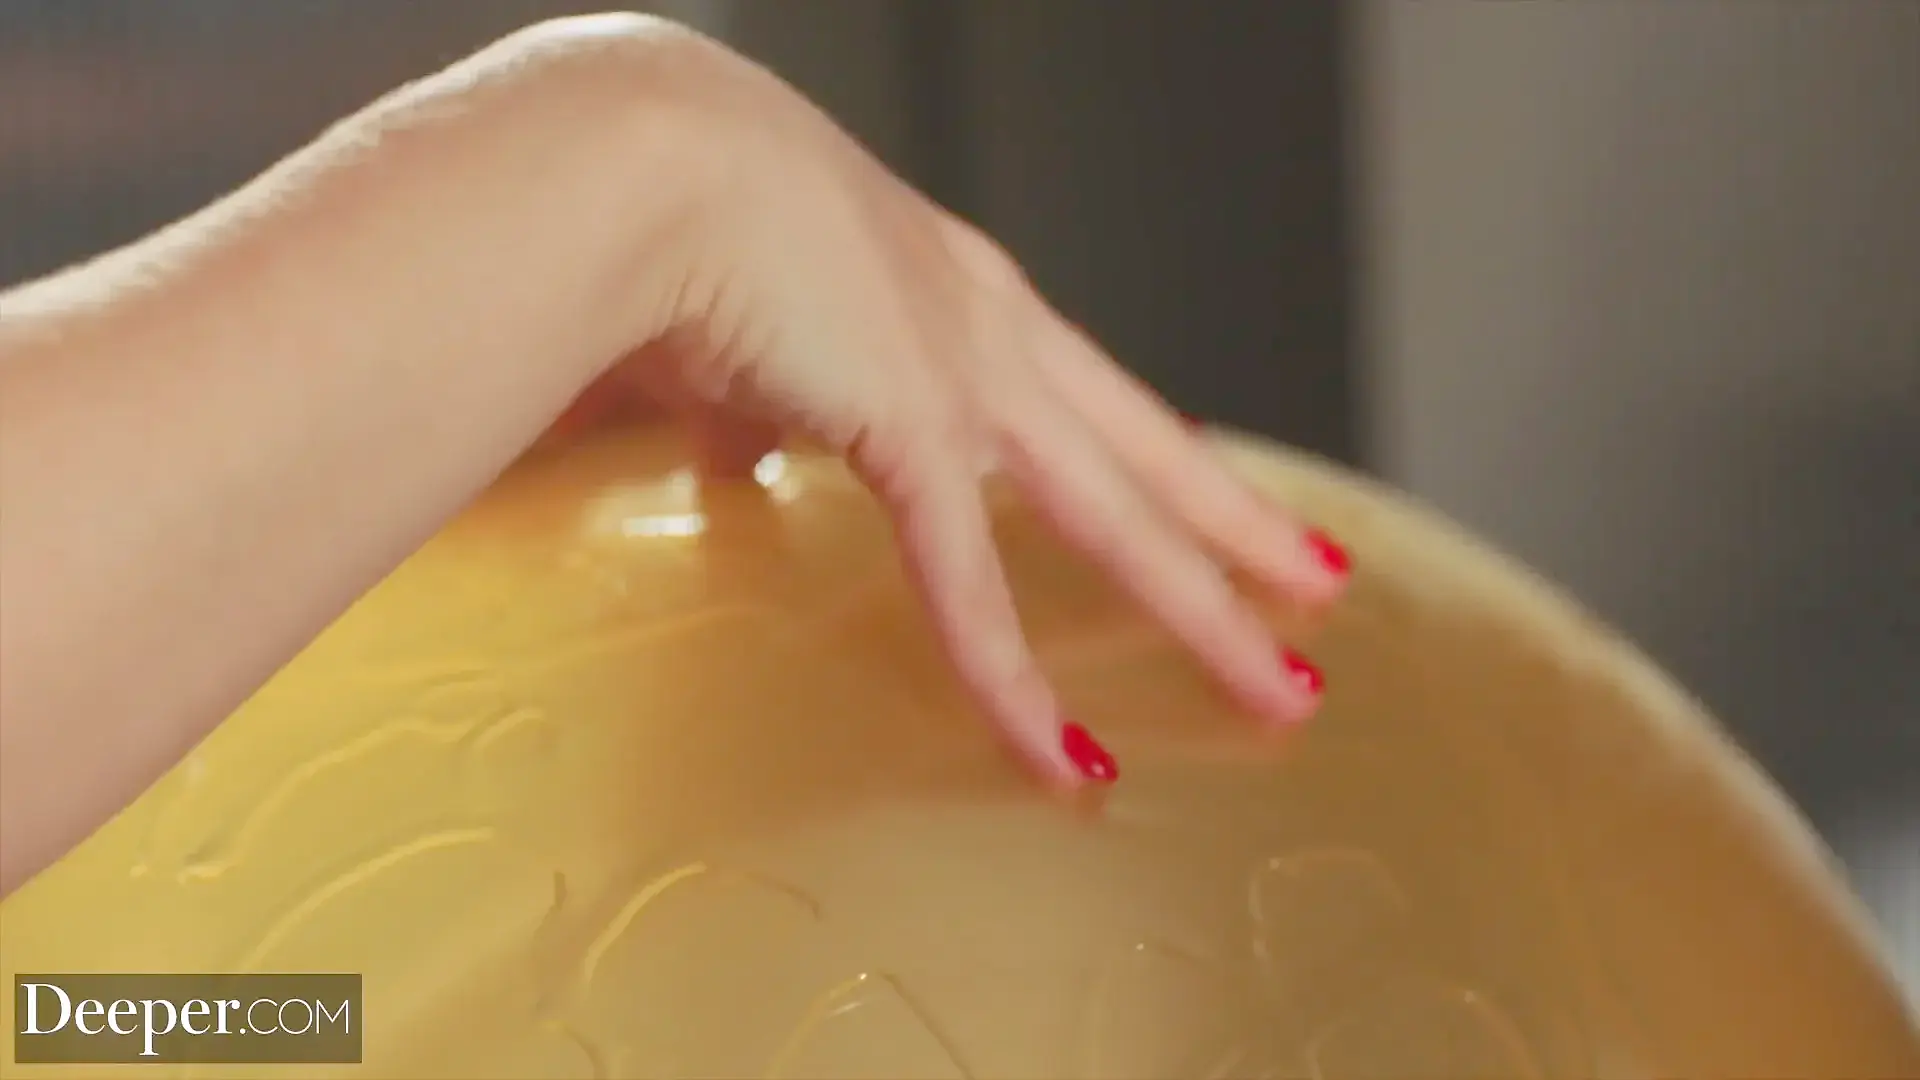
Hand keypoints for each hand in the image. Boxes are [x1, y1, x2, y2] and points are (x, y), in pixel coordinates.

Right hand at [570, 16, 1352, 784]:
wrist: (633, 161)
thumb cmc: (662, 214)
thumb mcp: (741, 326)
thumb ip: (753, 403)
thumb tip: (732, 453)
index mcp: (954, 291)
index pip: (1092, 391)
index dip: (1159, 451)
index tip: (1219, 498)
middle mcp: (989, 325)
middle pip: (1150, 453)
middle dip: (1240, 531)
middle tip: (1319, 586)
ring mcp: (968, 372)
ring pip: (1121, 517)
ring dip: (1207, 613)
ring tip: (1283, 688)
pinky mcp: (914, 422)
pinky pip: (972, 581)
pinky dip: (1013, 678)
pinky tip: (1062, 755)